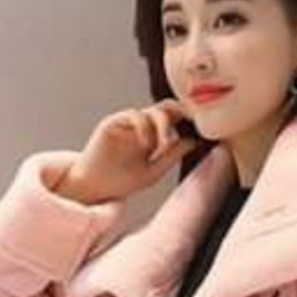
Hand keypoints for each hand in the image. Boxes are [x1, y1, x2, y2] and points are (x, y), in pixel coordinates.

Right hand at [54, 99, 201, 204]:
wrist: (93, 188)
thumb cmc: (120, 181)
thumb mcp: (153, 172)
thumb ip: (172, 156)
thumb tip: (193, 141)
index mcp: (153, 136)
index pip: (175, 119)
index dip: (189, 119)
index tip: (203, 125)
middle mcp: (142, 126)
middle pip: (167, 108)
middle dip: (181, 112)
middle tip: (192, 121)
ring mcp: (127, 123)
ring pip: (152, 111)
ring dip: (163, 125)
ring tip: (163, 144)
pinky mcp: (113, 123)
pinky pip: (133, 115)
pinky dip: (143, 127)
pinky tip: (146, 144)